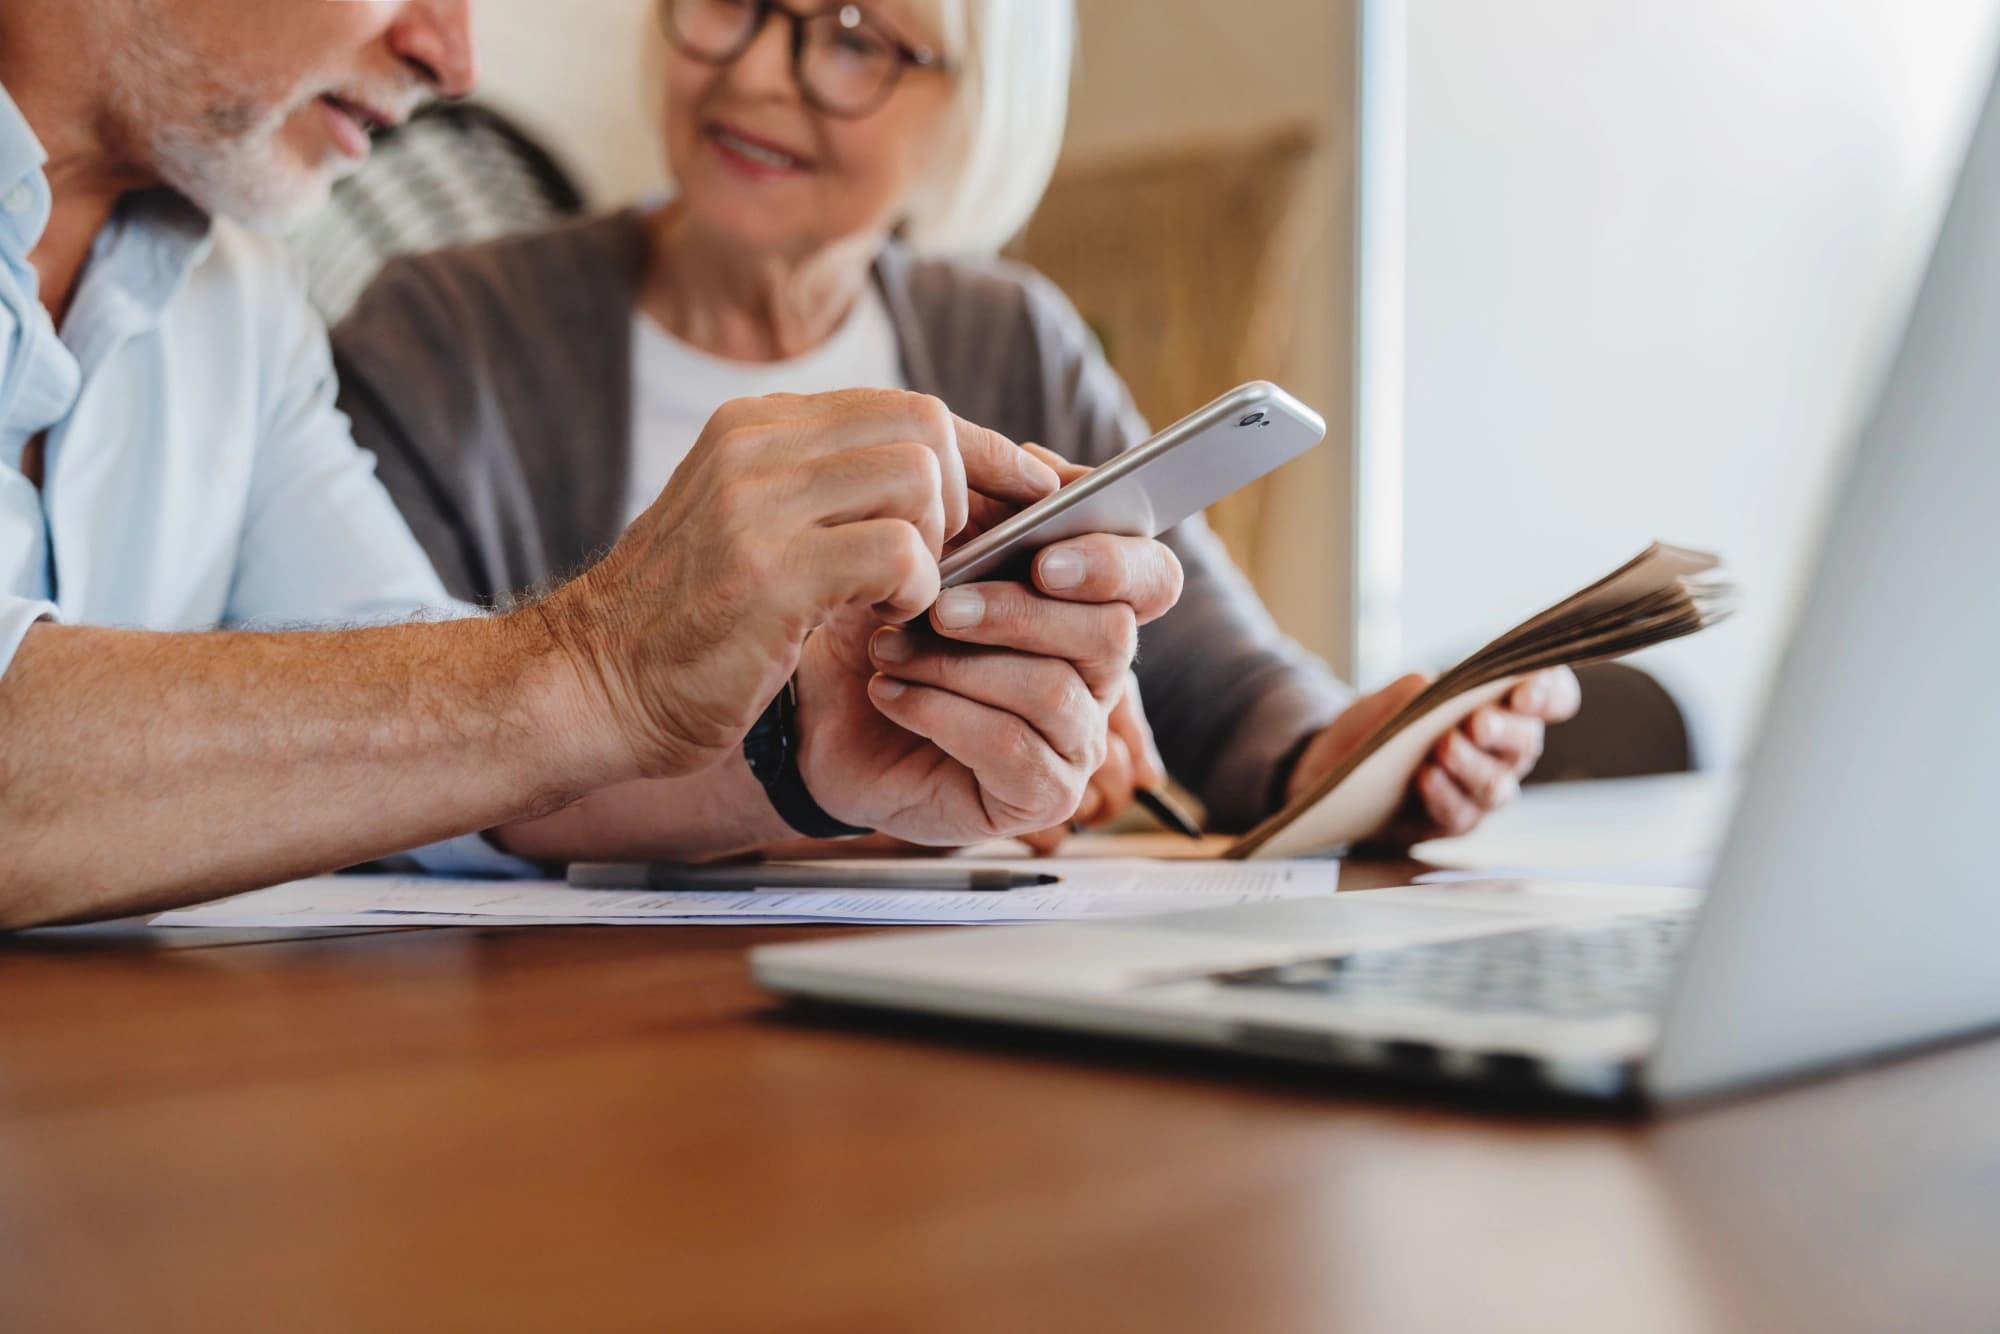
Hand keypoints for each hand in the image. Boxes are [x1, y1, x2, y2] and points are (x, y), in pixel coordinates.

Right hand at [534, 390, 1058, 780]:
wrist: (585, 689)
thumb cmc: (683, 628)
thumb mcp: (751, 529)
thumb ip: (829, 494)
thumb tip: (947, 486)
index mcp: (757, 427)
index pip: (904, 406)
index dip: (982, 451)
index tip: (1030, 492)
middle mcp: (757, 444)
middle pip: (927, 426)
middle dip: (967, 497)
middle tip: (947, 564)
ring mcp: (759, 501)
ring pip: (922, 480)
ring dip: (936, 549)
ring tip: (899, 601)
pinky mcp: (771, 569)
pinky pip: (901, 554)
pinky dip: (916, 595)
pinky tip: (882, 628)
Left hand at [796, 531, 1183, 845]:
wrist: (819, 712)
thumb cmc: (882, 624)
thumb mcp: (922, 547)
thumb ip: (984, 500)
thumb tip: (1043, 472)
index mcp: (1088, 601)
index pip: (1152, 577)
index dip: (1114, 562)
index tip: (1044, 556)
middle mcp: (1096, 671)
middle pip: (1110, 633)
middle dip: (1017, 613)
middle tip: (940, 606)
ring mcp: (1076, 738)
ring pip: (1053, 690)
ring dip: (960, 664)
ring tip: (888, 648)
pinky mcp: (1041, 794)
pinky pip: (1012, 746)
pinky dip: (942, 713)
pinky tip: (891, 692)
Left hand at [1286, 666, 1581, 845]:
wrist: (1339, 769)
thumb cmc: (1378, 724)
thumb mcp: (1387, 698)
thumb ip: (1413, 689)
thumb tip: (1429, 684)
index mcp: (1504, 707)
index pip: (1552, 697)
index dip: (1549, 693)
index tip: (1526, 691)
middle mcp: (1504, 750)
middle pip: (1526, 742)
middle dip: (1504, 730)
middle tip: (1479, 723)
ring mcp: (1483, 789)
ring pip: (1497, 784)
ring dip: (1472, 765)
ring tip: (1443, 748)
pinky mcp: (1457, 822)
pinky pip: (1462, 814)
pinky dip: (1444, 795)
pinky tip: (1426, 778)